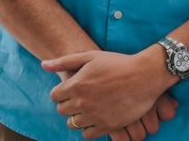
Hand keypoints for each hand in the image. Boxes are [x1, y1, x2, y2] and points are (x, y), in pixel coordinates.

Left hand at [44, 48, 178, 136]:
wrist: (145, 75)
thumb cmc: (118, 63)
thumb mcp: (91, 56)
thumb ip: (65, 61)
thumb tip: (43, 64)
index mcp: (76, 85)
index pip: (55, 97)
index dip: (63, 93)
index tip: (73, 89)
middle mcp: (82, 102)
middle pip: (62, 111)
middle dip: (69, 104)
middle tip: (83, 97)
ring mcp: (94, 116)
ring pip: (73, 124)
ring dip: (79, 116)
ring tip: (91, 107)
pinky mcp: (107, 126)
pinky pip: (87, 134)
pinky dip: (89, 128)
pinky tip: (97, 117)